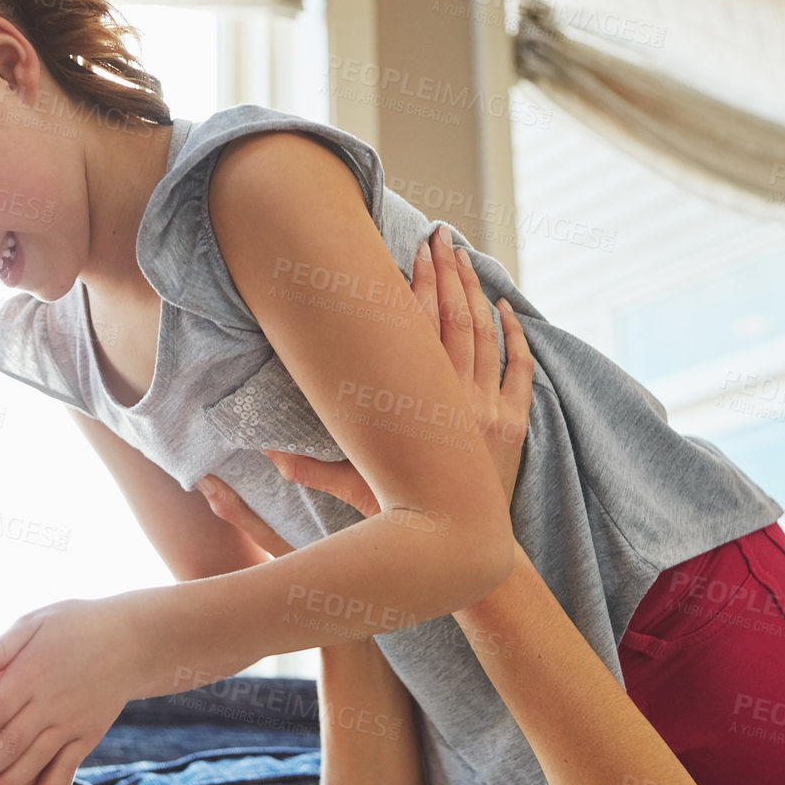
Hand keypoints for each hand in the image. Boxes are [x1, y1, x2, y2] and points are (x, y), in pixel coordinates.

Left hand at [0, 598, 140, 784]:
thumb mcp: (36, 621)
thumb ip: (1, 646)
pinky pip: (67, 766)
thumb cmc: (76, 625)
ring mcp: (71, 723)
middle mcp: (50, 704)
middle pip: (9, 744)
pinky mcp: (88, 735)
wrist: (132, 639)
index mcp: (31, 675)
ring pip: (34, 760)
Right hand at [200, 225, 532, 522]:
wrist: (465, 548)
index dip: (416, 287)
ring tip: (465, 257)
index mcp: (419, 407)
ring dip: (477, 292)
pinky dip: (515, 336)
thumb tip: (266, 457)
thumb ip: (312, 471)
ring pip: (486, 336)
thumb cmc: (404, 521)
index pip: (418, 330)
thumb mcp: (355, 494)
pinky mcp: (514, 424)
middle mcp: (458, 401)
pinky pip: (518, 369)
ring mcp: (489, 410)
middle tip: (440, 237)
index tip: (413, 252)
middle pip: (455, 319)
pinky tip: (506, 308)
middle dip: (448, 272)